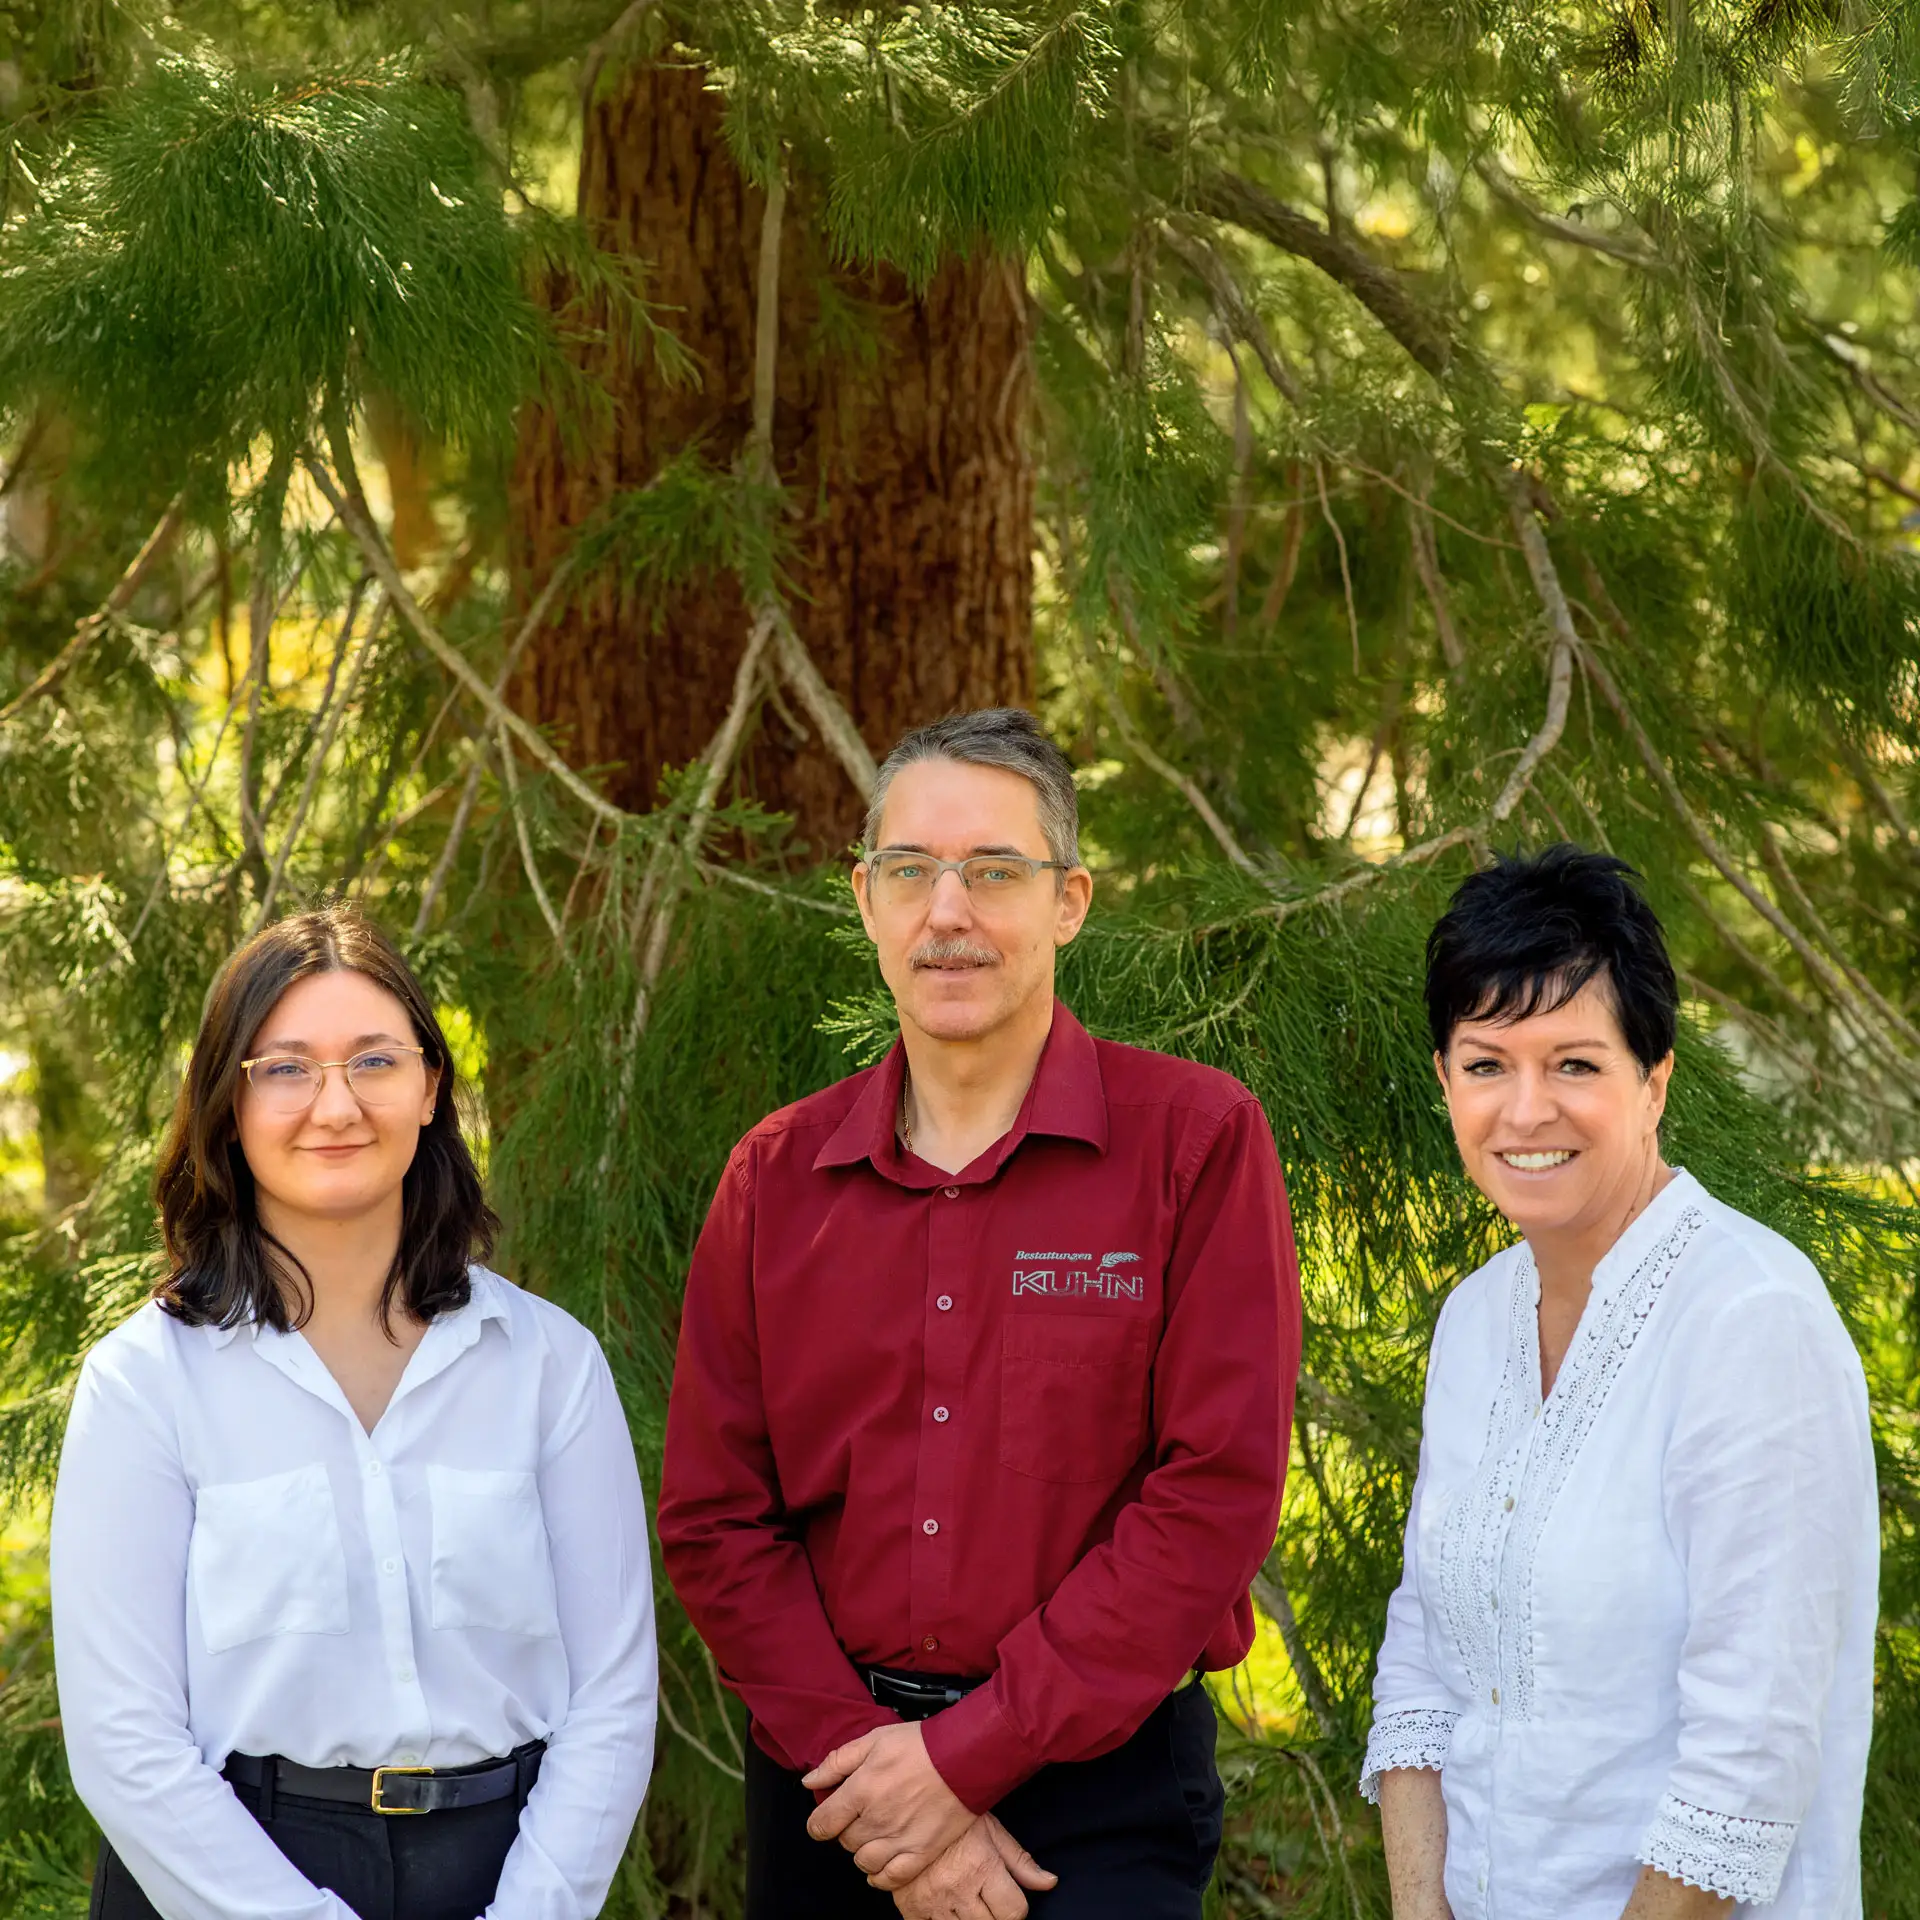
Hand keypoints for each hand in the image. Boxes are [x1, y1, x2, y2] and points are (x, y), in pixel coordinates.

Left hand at [803, 1721, 974, 1887]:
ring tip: (874, 1834)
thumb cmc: (922, 1745)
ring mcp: (899, 1841)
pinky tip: (881, 1865)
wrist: (965, 1757)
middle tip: (859, 1814)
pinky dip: (881, 1876)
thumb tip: (810, 1780)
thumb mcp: (874, 1740)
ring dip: (863, 1851)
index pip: (822, 1823)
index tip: (825, 1817)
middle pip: (845, 1841)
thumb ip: (838, 1762)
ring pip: (864, 1861)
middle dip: (846, 1829)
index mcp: (861, 1791)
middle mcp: (876, 1821)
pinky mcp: (921, 1853)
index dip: (818, 1822)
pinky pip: (891, 1878)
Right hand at [891, 1815, 1056, 1919]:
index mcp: (981, 1866)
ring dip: (971, 1918)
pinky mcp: (912, 1912)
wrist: (903, 1811)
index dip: (1016, 1907)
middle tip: (986, 1895)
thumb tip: (1050, 1883)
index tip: (1008, 1896)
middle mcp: (958, 1889)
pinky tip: (947, 1905)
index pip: (1014, 1912)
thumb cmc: (954, 1818)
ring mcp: (933, 1903)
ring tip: (967, 1899)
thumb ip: (1020, 1861)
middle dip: (995, 1915)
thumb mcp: (991, 1830)